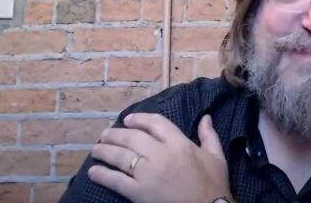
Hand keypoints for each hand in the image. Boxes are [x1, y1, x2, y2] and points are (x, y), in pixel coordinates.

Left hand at [88, 113, 231, 202]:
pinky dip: (103, 175)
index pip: (155, 123)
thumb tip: (205, 117)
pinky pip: (117, 181)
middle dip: (115, 134)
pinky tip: (94, 171)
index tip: (127, 120)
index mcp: (179, 143)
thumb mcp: (216, 156)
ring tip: (96, 149)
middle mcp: (161, 154)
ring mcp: (148, 174)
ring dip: (105, 151)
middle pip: (132, 138)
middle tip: (104, 135)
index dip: (138, 119)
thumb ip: (209, 135)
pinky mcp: (139, 193)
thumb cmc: (214, 184)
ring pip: (121, 156)